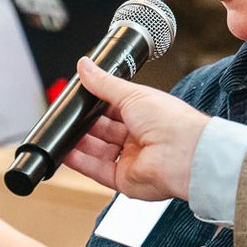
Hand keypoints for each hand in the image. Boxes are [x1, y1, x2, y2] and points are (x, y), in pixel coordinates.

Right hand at [61, 57, 208, 201]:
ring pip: (97, 151)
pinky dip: (80, 162)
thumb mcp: (131, 93)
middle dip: (85, 124)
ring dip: (79, 143)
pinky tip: (66, 151)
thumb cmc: (171, 122)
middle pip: (103, 131)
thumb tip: (85, 66)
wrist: (184, 154)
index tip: (78, 99)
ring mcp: (131, 159)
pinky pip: (97, 170)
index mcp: (145, 114)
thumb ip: (104, 83)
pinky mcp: (124, 179)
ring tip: (62, 133)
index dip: (94, 105)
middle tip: (68, 116)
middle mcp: (138, 137)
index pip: (112, 109)